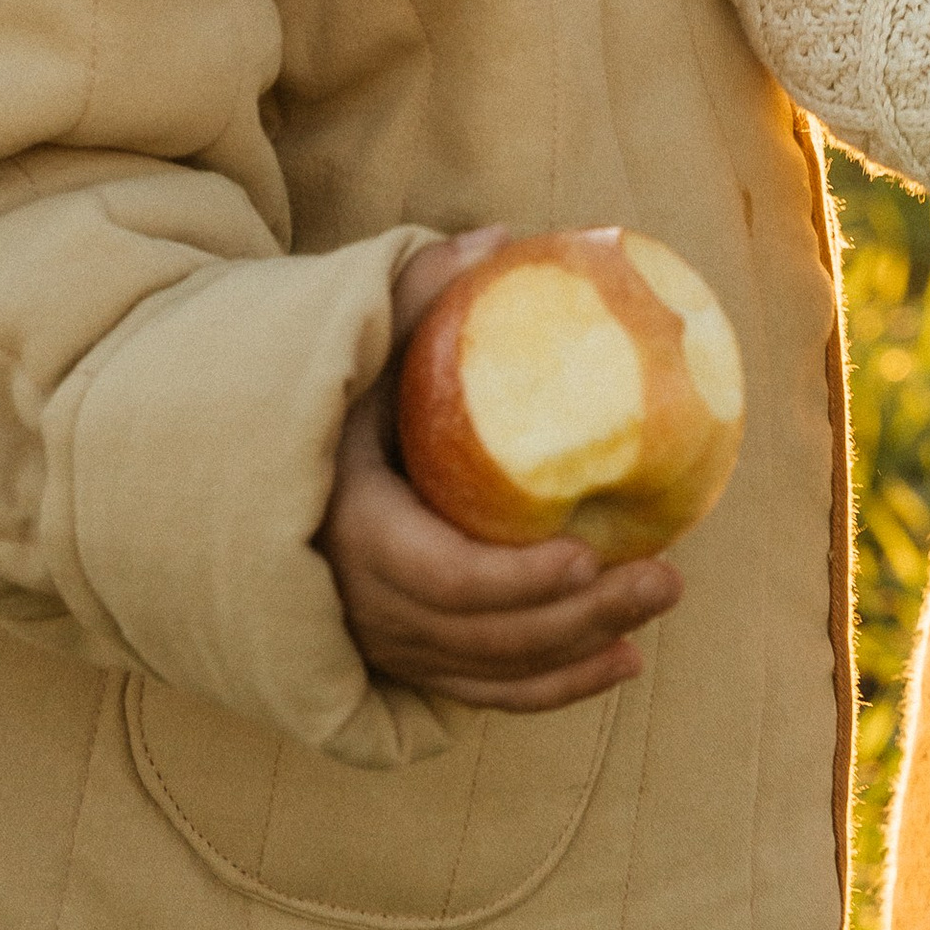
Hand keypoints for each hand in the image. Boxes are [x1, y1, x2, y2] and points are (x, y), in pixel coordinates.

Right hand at [317, 231, 683, 712]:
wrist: (263, 479)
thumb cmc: (334, 400)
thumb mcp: (361, 344)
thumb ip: (418, 294)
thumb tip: (500, 238)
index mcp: (352, 526)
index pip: (438, 575)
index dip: (513, 579)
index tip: (587, 554)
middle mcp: (362, 601)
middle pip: (482, 633)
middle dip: (579, 613)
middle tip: (667, 575)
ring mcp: (384, 640)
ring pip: (491, 669)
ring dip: (582, 648)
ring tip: (660, 600)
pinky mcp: (408, 659)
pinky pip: (484, 690)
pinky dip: (555, 688)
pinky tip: (625, 662)